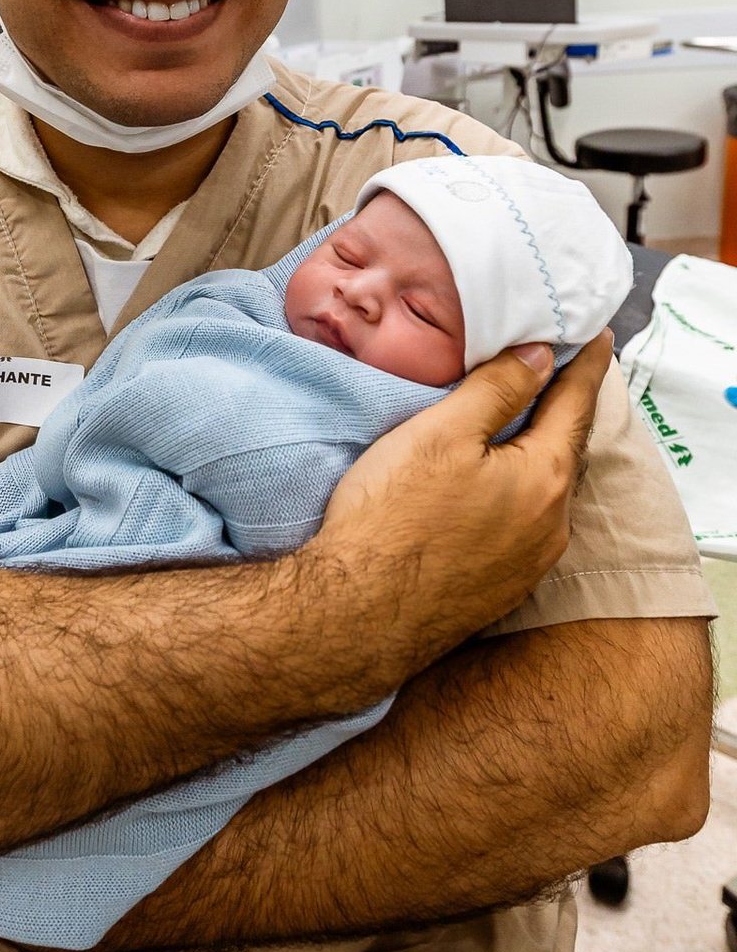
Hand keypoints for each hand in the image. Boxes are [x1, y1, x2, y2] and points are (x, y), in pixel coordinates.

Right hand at [297, 332, 611, 701]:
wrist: (354, 616)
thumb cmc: (392, 518)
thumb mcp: (441, 433)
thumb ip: (498, 390)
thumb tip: (542, 357)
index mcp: (545, 478)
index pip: (577, 404)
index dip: (587, 365)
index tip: (596, 336)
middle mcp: (552, 526)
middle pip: (566, 451)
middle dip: (564, 410)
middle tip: (561, 372)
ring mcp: (530, 565)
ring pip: (546, 494)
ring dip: (539, 458)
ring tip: (525, 427)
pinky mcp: (502, 591)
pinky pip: (524, 529)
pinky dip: (519, 497)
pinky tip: (493, 492)